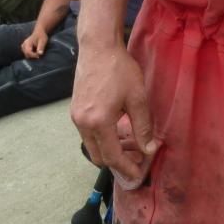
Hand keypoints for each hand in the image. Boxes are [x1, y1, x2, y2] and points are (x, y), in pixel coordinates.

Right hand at [21, 27, 48, 58]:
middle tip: (39, 54)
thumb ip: (41, 47)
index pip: (28, 52)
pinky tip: (36, 52)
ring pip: (27, 55)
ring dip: (32, 56)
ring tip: (38, 53)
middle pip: (27, 55)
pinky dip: (31, 55)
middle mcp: (24, 45)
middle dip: (33, 56)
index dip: (33, 55)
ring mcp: (23, 47)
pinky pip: (27, 54)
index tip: (39, 55)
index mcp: (27, 43)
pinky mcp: (24, 48)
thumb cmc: (41, 36)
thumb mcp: (43, 41)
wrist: (39, 32)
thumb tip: (40, 54)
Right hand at [70, 43, 155, 185]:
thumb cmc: (120, 69)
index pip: (112, 157)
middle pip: (99, 156)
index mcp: (98, 122)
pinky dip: (102, 139)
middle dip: (118, 163)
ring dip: (109, 151)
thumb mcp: (138, 98)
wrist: (98, 48)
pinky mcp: (75, 111)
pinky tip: (118, 130)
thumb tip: (149, 149)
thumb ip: (143, 127)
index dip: (126, 168)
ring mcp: (76, 118)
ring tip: (131, 145)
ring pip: (92, 146)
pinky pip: (88, 134)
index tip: (138, 175)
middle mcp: (83, 124)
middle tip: (137, 160)